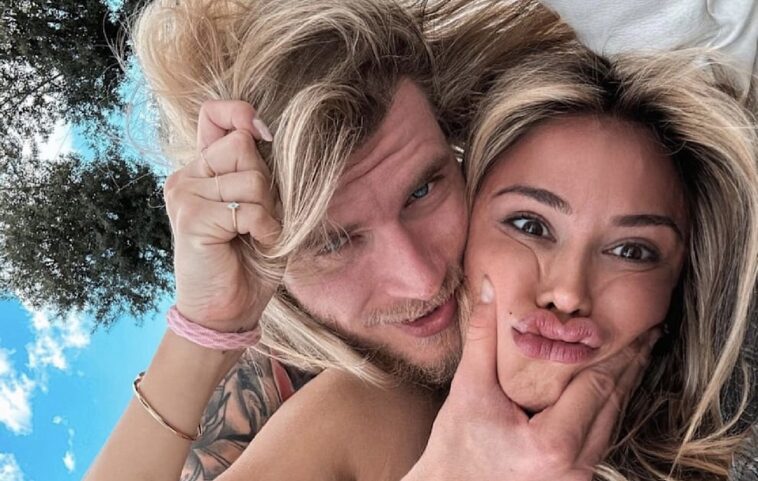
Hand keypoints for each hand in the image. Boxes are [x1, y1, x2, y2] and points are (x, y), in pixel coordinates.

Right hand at [164, 100, 279, 332]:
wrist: (229, 310)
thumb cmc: (250, 259)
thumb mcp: (263, 207)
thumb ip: (258, 171)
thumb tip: (262, 132)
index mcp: (204, 169)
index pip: (214, 114)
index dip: (241, 115)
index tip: (264, 136)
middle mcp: (188, 176)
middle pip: (244, 145)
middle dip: (267, 185)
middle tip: (259, 219)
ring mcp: (185, 194)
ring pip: (252, 178)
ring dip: (269, 213)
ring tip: (256, 236)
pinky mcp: (191, 216)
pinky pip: (249, 209)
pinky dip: (266, 230)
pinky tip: (256, 246)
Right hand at [404, 276, 658, 480]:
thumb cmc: (456, 447)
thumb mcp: (468, 389)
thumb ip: (483, 337)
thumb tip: (490, 289)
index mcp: (551, 444)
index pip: (598, 387)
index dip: (620, 355)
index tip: (637, 329)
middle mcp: (574, 467)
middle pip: (614, 406)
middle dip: (631, 367)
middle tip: (647, 334)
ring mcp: (577, 478)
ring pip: (613, 424)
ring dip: (624, 388)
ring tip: (636, 356)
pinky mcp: (574, 480)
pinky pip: (601, 439)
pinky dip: (608, 409)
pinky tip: (610, 388)